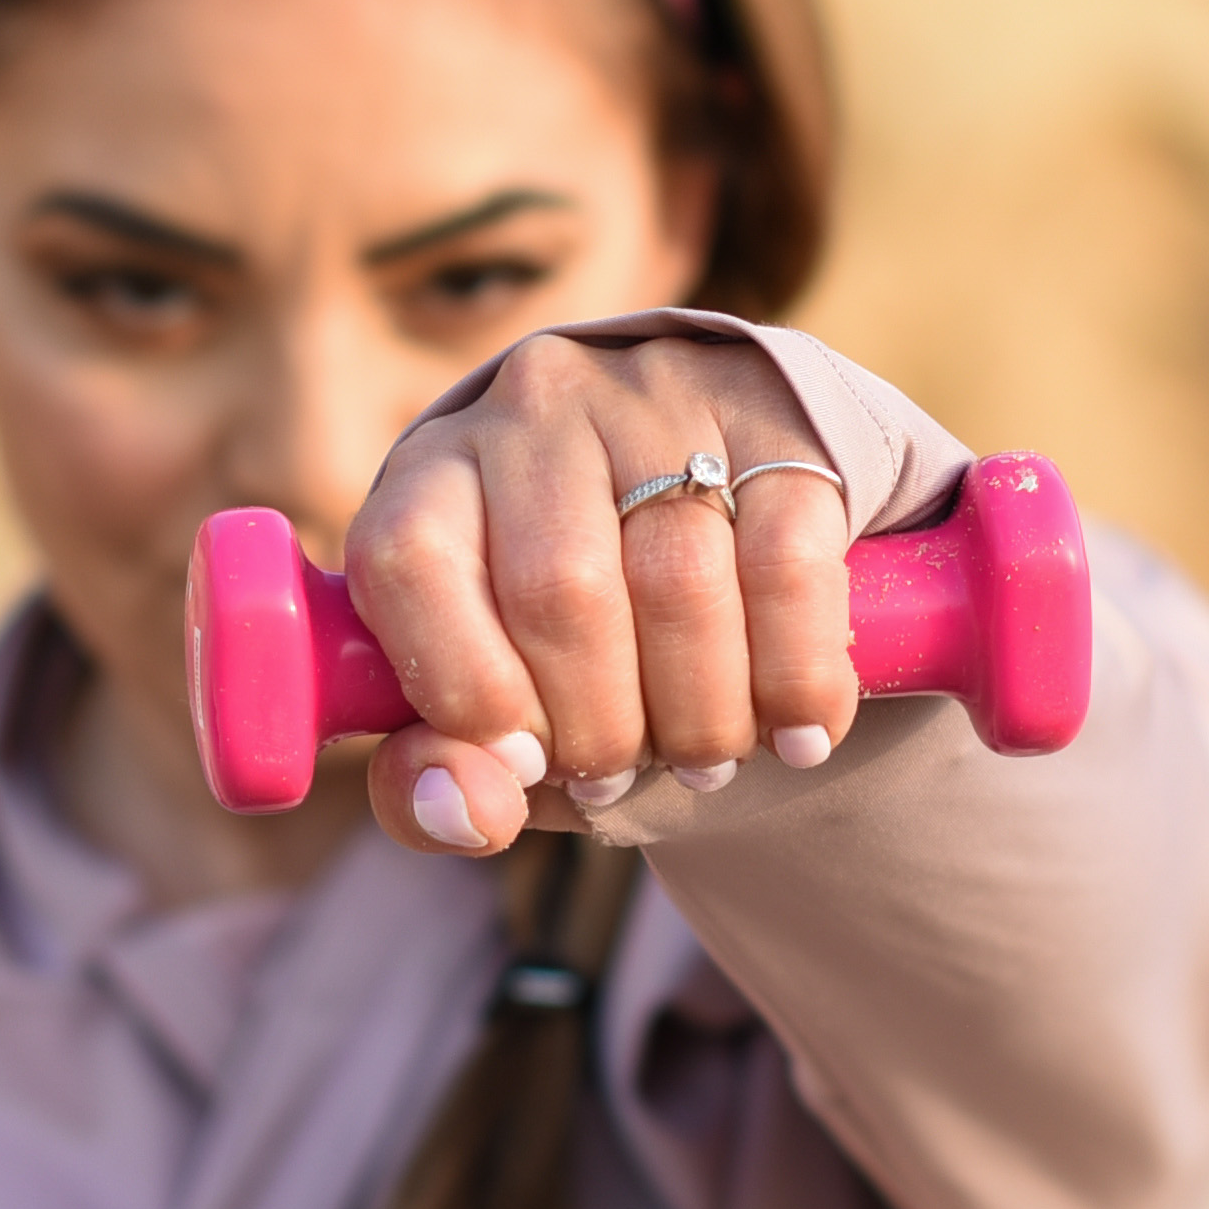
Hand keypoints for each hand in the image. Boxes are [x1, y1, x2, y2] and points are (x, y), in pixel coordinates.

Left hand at [349, 327, 859, 853]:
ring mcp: (661, 397)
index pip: (409, 560)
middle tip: (623, 776)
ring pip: (680, 581)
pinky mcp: (780, 417)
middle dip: (600, 726)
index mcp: (435, 470)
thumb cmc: (576, 644)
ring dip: (701, 716)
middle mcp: (537, 407)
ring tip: (705, 763)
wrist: (730, 522)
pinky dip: (797, 679)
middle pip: (560, 588)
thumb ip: (437, 782)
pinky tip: (798, 734)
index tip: (525, 767)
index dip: (463, 686)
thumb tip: (467, 810)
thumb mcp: (491, 711)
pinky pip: (789, 567)